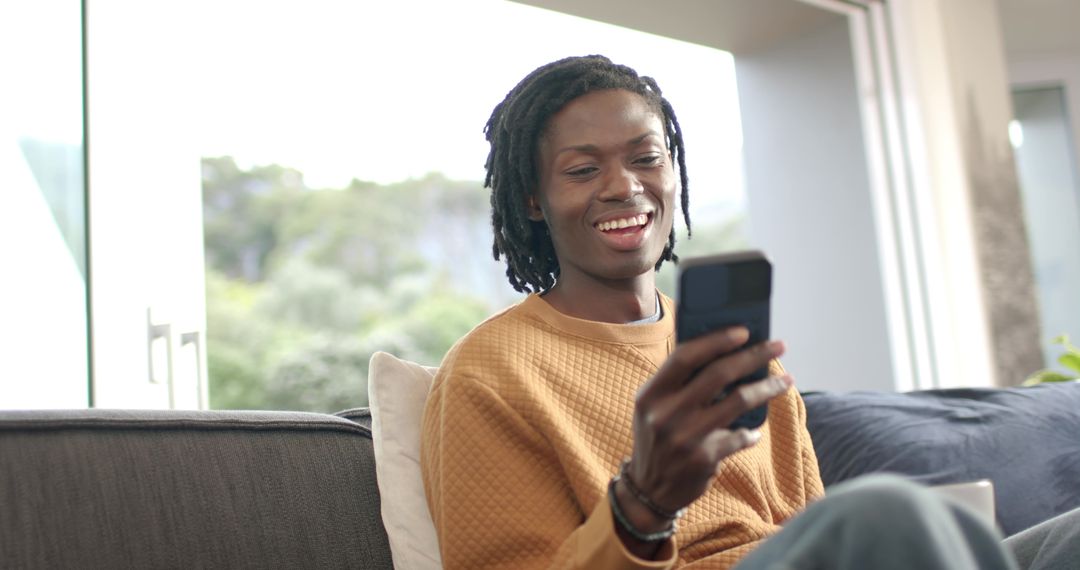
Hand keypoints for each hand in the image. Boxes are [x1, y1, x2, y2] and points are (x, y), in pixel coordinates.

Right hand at [615, 327, 792, 541]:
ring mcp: (685, 437)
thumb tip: (723, 353)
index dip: (716, 341)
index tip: (744, 331)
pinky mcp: (703, 459)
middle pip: (718, 374)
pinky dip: (750, 432)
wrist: (648, 489)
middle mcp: (666, 413)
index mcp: (651, 394)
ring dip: (767, 388)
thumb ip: (677, 383)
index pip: (685, 357)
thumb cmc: (657, 437)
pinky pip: (739, 437)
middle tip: (778, 347)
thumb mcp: (653, 407)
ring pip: (737, 401)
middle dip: (754, 356)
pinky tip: (753, 431)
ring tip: (786, 381)